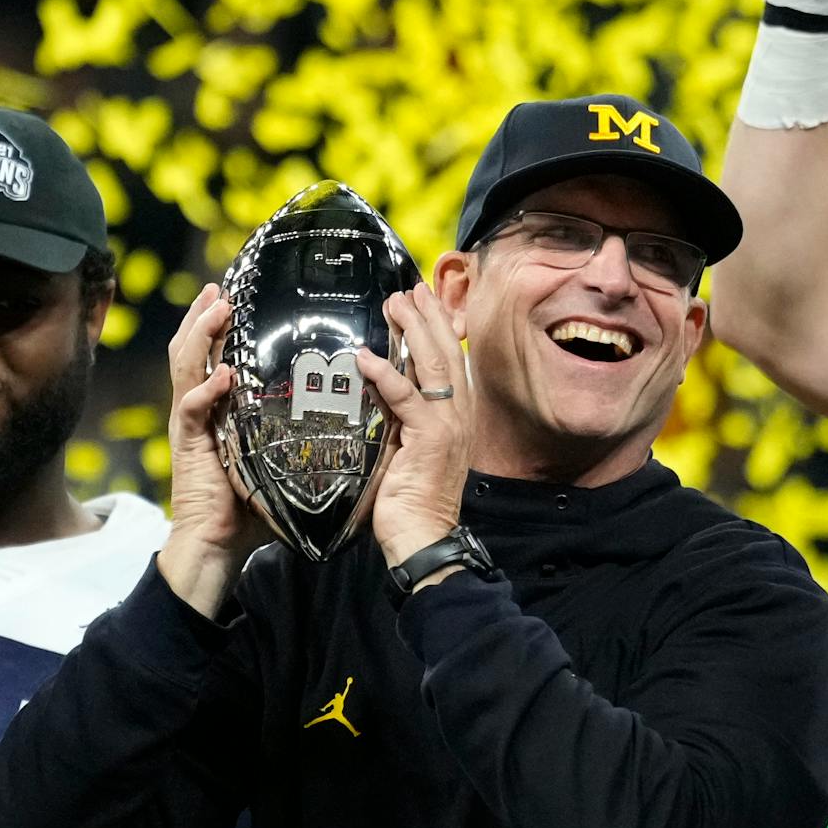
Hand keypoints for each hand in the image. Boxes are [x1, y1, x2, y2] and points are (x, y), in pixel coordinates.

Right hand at [159, 283, 267, 615]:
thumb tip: (350, 419)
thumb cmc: (251, 507)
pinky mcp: (188, 444)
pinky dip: (206, 389)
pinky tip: (224, 374)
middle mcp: (201, 408)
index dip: (224, 325)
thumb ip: (299, 436)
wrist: (218, 545)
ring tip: (218, 308)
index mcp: (221, 408)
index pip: (218, 354)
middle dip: (205, 315)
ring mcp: (191, 423)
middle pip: (193, 348)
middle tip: (221, 287)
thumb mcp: (278, 460)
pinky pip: (192, 408)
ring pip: (186, 365)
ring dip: (199, 334)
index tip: (239, 294)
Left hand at [356, 285, 470, 575]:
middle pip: (447, 353)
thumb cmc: (412, 501)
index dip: (438, 327)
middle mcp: (459, 416)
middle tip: (409, 289)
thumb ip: (401, 417)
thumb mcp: (407, 449)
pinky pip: (407, 399)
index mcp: (457, 417)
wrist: (424, 538)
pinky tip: (367, 356)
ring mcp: (448, 427)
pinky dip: (386, 375)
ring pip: (433, 366)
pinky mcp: (430, 440)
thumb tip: (381, 390)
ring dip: (414, 331)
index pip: (451, 361)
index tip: (421, 301)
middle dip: (429, 316)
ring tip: (396, 304)